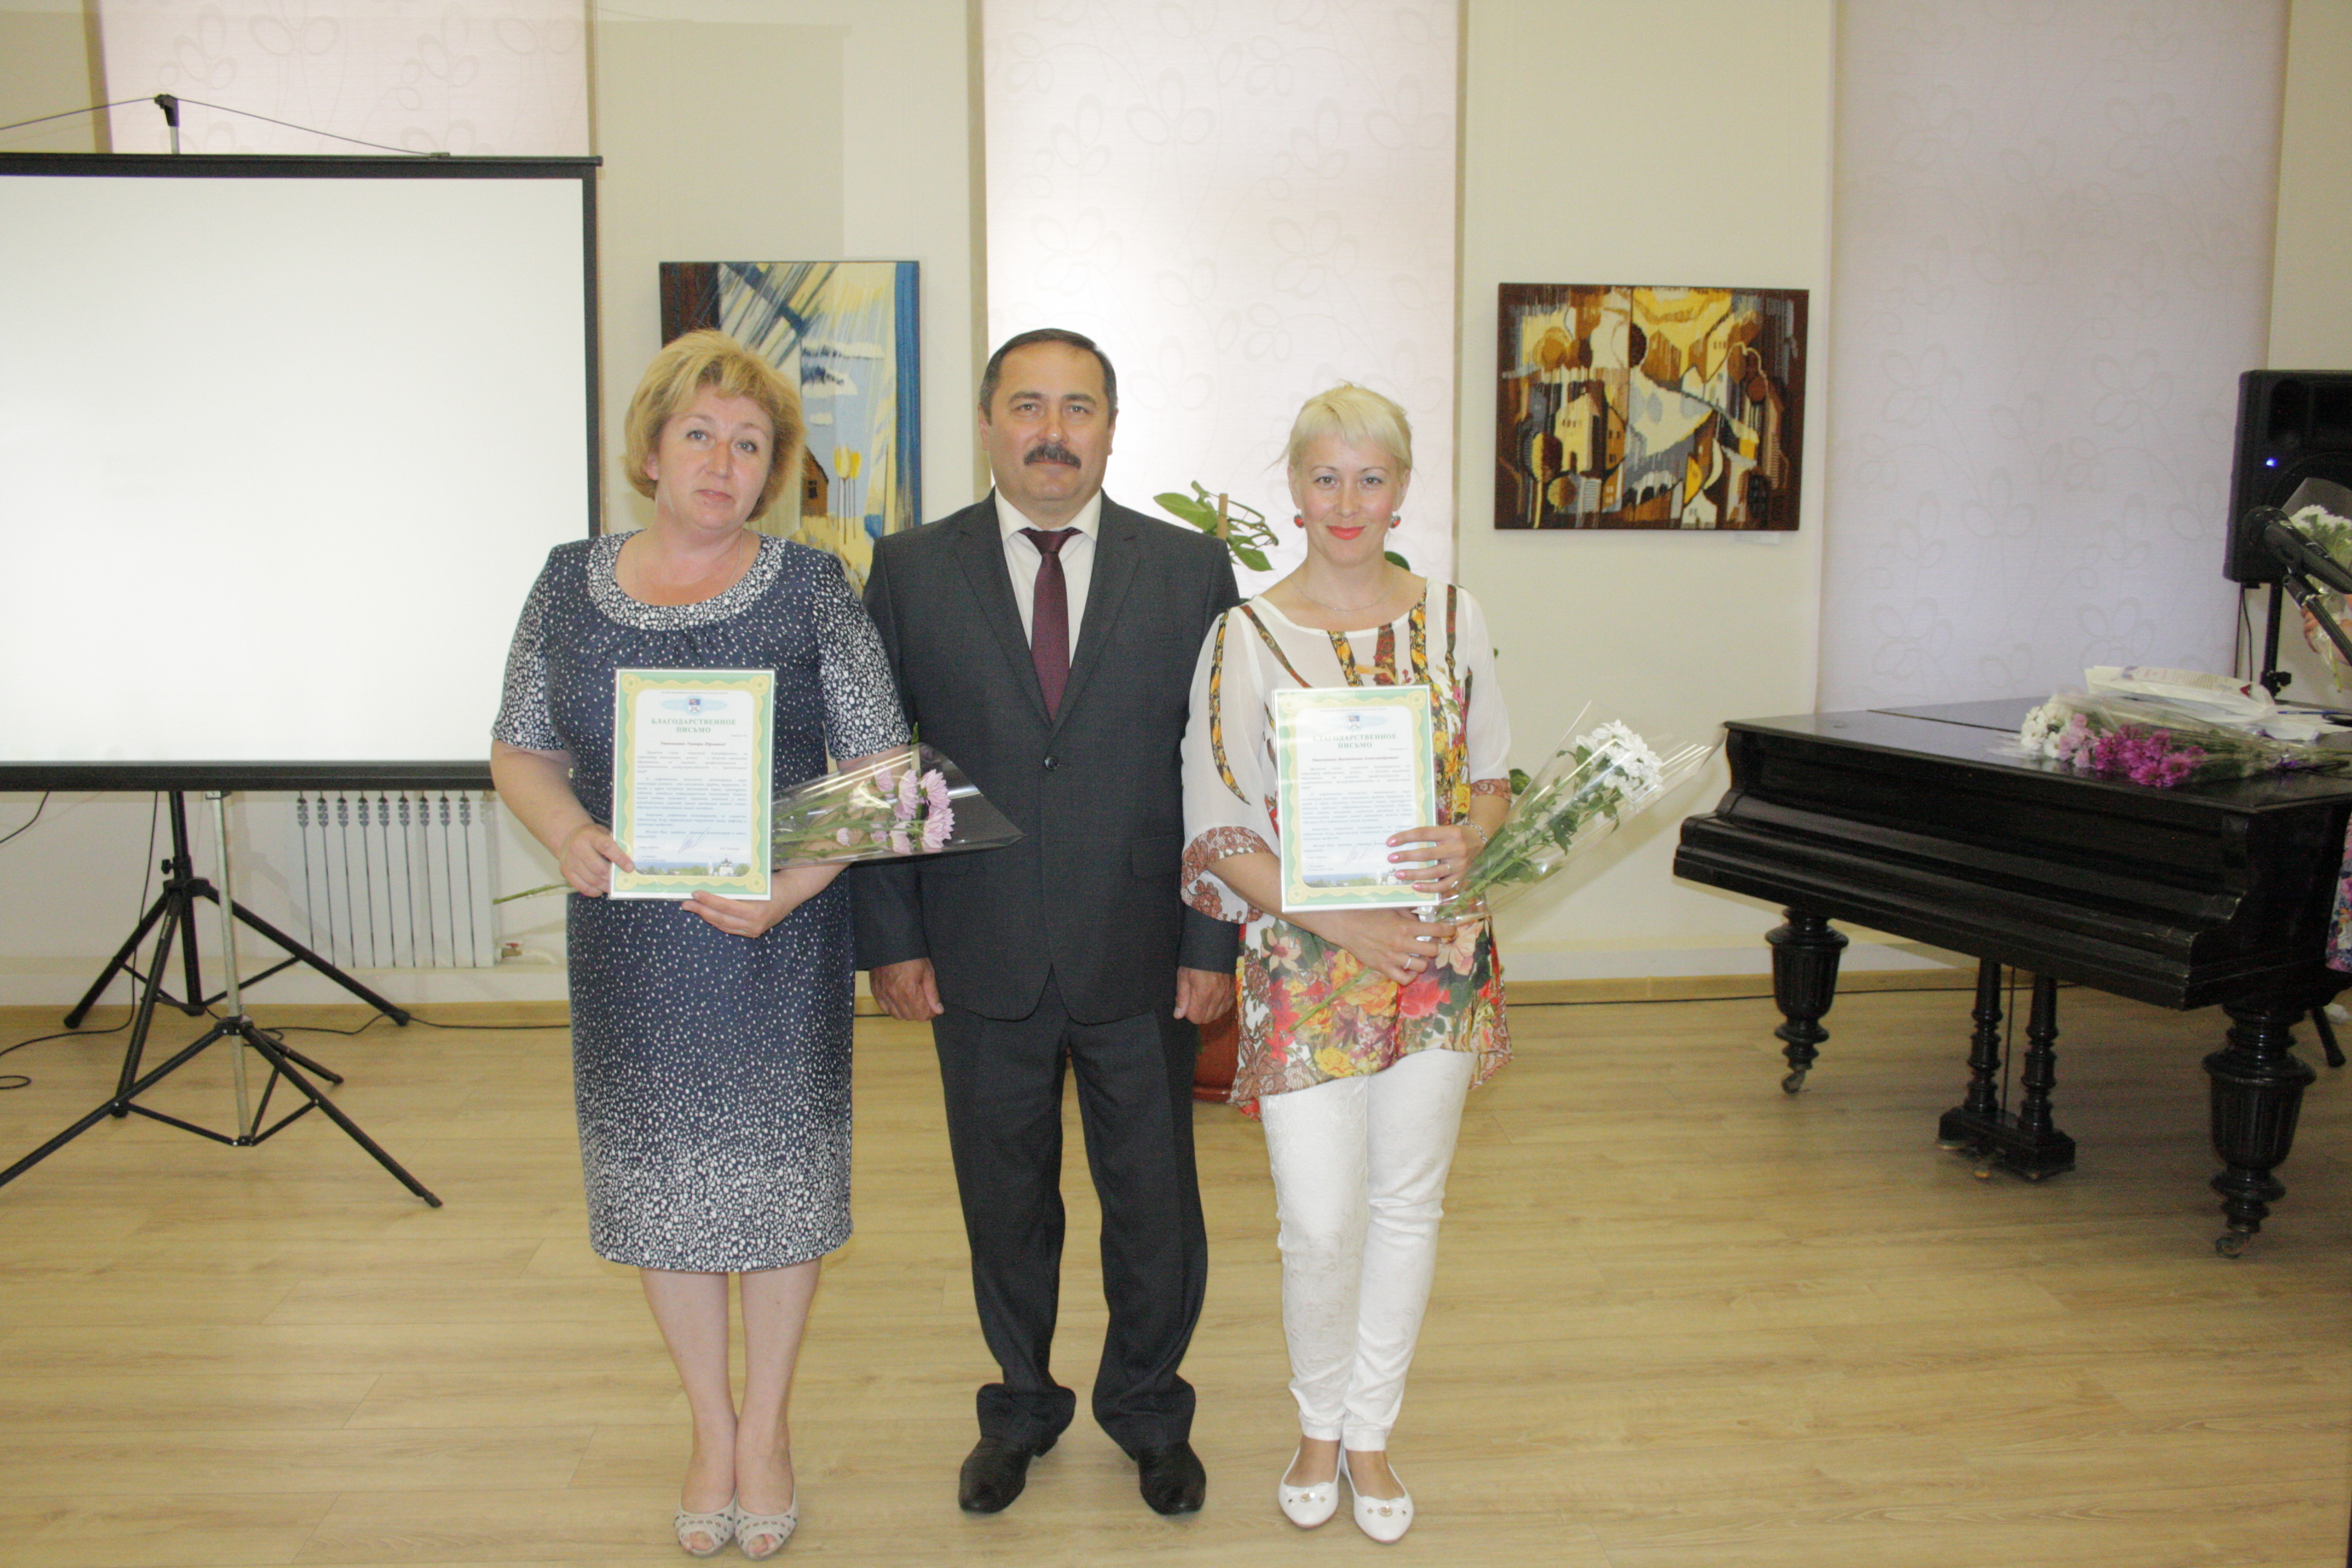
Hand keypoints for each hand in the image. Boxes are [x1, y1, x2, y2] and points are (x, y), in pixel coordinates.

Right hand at [559, 822, 632, 896]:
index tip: (630, 868)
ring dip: (605, 886)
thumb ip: (614, 844)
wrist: (568, 837)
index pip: (606, 847)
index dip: (620, 858)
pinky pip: (582, 887)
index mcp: (590, 835)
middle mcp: (578, 848)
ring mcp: (570, 861)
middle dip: (612, 877)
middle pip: (599, 868)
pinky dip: (594, 891)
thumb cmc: (592, 836)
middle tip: (622, 881)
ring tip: (613, 887)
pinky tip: (601, 889)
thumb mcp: (602, 833)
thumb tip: (630, 862)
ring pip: (592, 880)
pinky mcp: (566, 872)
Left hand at [685, 865, 838, 937]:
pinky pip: (729, 928)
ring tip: (693, 908)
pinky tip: (708, 913)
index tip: (695, 893)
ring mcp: (754, 930)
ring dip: (706, 916)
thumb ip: (736, 888)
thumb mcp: (755, 883)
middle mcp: (754, 924)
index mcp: (756, 911)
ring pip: (723, 925)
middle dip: (701, 910)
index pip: (725, 906)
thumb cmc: (774, 883)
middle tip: (686, 903)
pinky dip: (717, 921)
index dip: (708, 900)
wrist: (792, 892)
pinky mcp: (753, 932)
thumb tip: (710, 885)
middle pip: (720, 918)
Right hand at [870, 956, 942, 1020]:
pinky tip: (899, 999)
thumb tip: (938, 1010)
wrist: (891, 944)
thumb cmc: (911, 956)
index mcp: (909, 992)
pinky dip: (893, 1008)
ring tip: (911, 1000)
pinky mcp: (876, 991)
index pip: (922, 1015)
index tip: (932, 1007)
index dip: (930, 1013)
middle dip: (919, 1012)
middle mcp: (895, 996)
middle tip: (923, 1002)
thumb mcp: (927, 972)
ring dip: (907, 1012)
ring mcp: (884, 994)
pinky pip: (885, 1009)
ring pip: (898, 1015)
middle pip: (910, 1017)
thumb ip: (932, 994)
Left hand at [1174, 966, 1234, 1022]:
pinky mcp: (1233, 990)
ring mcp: (1227, 994)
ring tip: (1203, 1000)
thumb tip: (1178, 1015)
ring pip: (1218, 1015)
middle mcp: (1217, 997)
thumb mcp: (1183, 977)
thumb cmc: (1194, 961)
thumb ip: (1182, 998)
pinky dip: (1219, 1007)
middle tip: (1193, 1003)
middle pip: (1207, 1019)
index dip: (1189, 1014)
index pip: (1196, 1018)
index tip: (1186, 1005)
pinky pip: (1227, 1007)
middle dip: (1198, 1014)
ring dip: (1209, 1012)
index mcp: (1203, 994)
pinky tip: (1214, 1000)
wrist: (1214, 947)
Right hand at [1307, 907, 1456, 986]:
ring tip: (1417, 954)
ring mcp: (1393, 957)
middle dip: (1434, 945)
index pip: (1436, 930)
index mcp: (1405, 927)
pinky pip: (1404, 978)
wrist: (1346, 925)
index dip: (1448, 930)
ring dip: (1422, 959)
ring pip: (1421, 965)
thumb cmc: (1368, 913)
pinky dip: (1411, 975)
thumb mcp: (1391, 907)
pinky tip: (1410, 969)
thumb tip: (1423, 918)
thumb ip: (1409, 914)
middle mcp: (1402, 943)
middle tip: (1429, 942)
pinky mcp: (1383, 967)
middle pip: (1432, 950)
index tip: (1451, 930)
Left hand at [1387, 821, 1480, 897]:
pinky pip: (1443, 886)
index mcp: (1450, 832)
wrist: (1481, 839)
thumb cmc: (1456, 834)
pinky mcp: (1461, 876)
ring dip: (1414, 874)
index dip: (1406, 837)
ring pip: (1434, 872)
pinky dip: (1429, 888)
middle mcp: (1456, 848)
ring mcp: (1459, 864)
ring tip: (1399, 874)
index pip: (1424, 833)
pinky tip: (1416, 886)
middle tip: (1392, 858)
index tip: (1390, 842)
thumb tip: (1402, 842)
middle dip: (1407, 857)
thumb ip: (1429, 835)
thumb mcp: (1446, 828)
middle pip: (1427, 854)